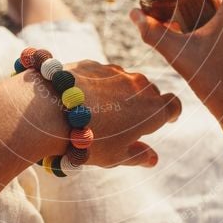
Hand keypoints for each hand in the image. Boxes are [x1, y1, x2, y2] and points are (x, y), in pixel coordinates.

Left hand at [21, 60, 181, 167]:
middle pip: (151, 92)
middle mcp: (138, 86)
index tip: (168, 119)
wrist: (49, 111)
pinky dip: (100, 84)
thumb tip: (153, 158)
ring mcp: (115, 72)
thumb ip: (138, 155)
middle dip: (146, 104)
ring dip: (123, 92)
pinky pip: (104, 74)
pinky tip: (84, 99)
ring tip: (104, 112)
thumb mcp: (115, 157)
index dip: (172, 112)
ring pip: (127, 80)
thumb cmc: (87, 140)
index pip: (174, 105)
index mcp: (151, 110)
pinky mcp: (92, 64)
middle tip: (131, 121)